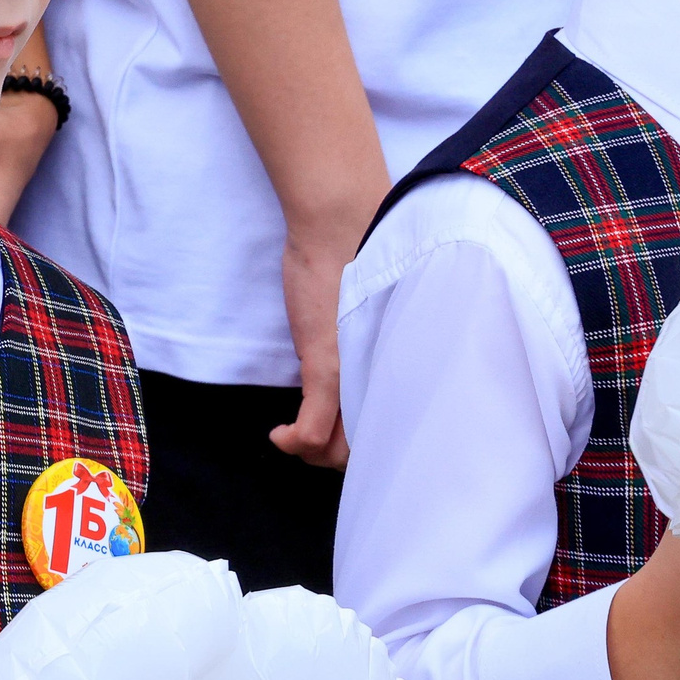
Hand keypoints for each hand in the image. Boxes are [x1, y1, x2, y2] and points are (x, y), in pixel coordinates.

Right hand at [267, 200, 381, 468]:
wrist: (344, 223)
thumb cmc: (359, 259)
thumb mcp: (369, 311)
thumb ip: (370, 342)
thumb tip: (365, 366)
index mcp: (400, 368)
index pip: (390, 435)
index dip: (364, 448)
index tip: (339, 435)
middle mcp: (386, 379)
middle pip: (364, 450)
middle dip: (333, 456)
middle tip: (313, 436)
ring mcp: (357, 378)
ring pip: (338, 451)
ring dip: (311, 452)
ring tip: (296, 434)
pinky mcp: (328, 368)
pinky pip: (313, 433)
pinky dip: (294, 442)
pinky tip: (280, 435)